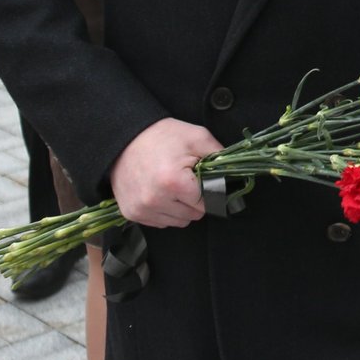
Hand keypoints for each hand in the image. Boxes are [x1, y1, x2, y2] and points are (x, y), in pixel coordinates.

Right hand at [108, 118, 222, 227]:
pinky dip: (165, 211)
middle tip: (187, 180)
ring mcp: (142, 209)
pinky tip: (160, 192)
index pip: (208, 203)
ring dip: (181, 208)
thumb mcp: (197, 137)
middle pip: (194, 215)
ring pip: (179, 221)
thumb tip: (235, 171)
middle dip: (196, 200)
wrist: (124, 138)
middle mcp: (155, 201)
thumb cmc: (162, 136)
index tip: (204, 179)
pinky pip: (161, 222)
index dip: (210, 191)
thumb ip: (219, 155)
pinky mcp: (131, 214)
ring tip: (172, 185)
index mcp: (174, 183)